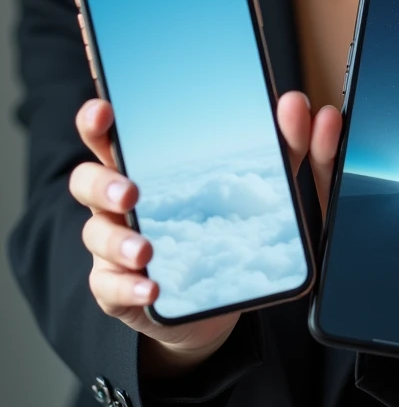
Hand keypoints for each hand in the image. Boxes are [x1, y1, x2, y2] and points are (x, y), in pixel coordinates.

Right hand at [69, 91, 317, 377]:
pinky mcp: (117, 290)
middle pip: (85, 181)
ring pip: (96, 234)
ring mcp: (113, 248)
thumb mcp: (262, 188)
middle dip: (101, 182)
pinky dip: (129, 287)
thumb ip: (285, 148)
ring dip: (118, 241)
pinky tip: (152, 288)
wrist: (215, 300)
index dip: (97, 121)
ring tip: (146, 250)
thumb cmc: (227, 228)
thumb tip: (304, 106)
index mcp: (142, 166)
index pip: (108, 136)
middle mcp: (118, 203)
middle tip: (131, 189)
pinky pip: (109, 287)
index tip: (105, 109)